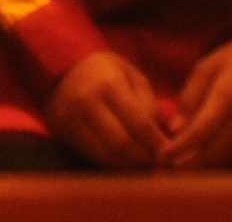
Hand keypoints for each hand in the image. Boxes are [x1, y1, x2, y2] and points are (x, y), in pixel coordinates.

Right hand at [42, 48, 165, 171]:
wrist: (62, 67)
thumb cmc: (105, 71)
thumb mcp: (132, 76)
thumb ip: (149, 104)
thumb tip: (161, 136)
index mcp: (108, 83)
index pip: (138, 123)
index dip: (156, 142)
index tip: (169, 151)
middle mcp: (87, 102)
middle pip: (122, 143)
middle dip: (144, 157)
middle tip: (157, 161)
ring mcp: (72, 118)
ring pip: (107, 155)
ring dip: (129, 164)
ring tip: (143, 162)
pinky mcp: (63, 131)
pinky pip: (93, 156)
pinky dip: (113, 162)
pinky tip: (124, 159)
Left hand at [158, 30, 231, 168]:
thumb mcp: (208, 66)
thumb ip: (189, 97)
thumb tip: (174, 129)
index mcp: (227, 98)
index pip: (202, 131)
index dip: (181, 147)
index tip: (161, 156)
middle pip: (213, 155)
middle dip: (187, 166)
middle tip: (162, 168)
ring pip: (224, 161)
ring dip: (200, 169)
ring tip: (174, 169)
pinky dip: (215, 163)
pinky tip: (197, 161)